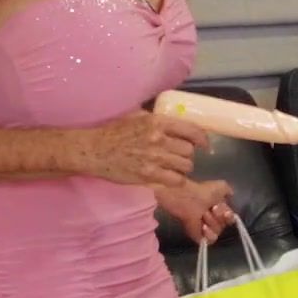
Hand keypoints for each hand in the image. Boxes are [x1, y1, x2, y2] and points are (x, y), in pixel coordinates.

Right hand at [80, 111, 208, 186]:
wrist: (93, 150)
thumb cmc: (112, 131)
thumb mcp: (136, 116)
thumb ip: (157, 119)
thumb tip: (175, 119)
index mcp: (157, 122)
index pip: (192, 130)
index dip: (202, 139)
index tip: (204, 144)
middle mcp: (159, 139)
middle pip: (189, 150)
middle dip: (187, 155)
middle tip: (179, 157)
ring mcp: (154, 158)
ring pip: (185, 166)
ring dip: (182, 168)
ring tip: (174, 168)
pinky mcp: (148, 175)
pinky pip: (175, 180)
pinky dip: (176, 180)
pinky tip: (169, 178)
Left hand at [157, 178, 234, 243]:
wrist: (188, 198)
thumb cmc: (202, 191)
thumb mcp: (221, 186)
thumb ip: (228, 191)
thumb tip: (231, 195)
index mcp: (219, 209)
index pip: (230, 218)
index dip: (229, 215)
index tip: (225, 211)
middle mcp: (213, 219)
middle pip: (225, 224)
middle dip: (219, 216)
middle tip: (211, 208)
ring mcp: (205, 229)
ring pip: (218, 231)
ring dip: (212, 222)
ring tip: (203, 214)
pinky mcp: (199, 236)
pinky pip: (210, 239)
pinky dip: (208, 233)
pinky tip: (203, 226)